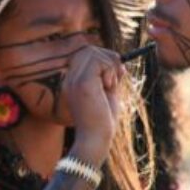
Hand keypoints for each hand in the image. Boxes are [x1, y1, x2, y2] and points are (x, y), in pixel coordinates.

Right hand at [63, 45, 124, 164]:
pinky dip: (110, 70)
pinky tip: (110, 87)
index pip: (85, 55)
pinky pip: (98, 61)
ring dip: (110, 64)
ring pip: (93, 52)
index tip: (117, 72)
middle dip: (108, 57)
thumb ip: (111, 78)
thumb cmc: (103, 123)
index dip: (104, 58)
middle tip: (118, 75)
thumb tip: (120, 62)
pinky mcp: (83, 83)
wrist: (95, 140)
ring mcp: (74, 80)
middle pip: (88, 49)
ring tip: (112, 85)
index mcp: (73, 82)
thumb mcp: (109, 95)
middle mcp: (70, 79)